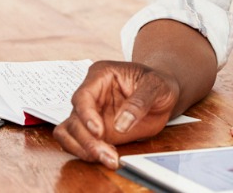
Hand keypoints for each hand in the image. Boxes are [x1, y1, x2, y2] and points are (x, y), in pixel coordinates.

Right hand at [52, 60, 180, 169]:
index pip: (83, 95)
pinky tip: (106, 155)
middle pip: (75, 119)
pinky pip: (77, 143)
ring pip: (70, 133)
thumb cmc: (158, 84)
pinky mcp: (93, 131)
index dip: (87, 115)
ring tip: (108, 158)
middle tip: (107, 154)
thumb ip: (140, 102)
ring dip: (83, 149)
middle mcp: (91, 95)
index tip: (99, 132)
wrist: (162, 95)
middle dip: (88, 140)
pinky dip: (86, 153)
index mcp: (101, 75)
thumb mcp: (157, 86)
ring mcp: (90, 114)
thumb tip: (121, 124)